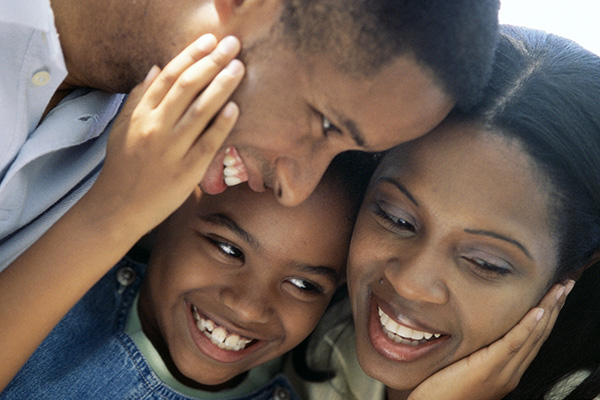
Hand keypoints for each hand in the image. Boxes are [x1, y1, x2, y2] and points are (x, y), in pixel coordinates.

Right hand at [87, 34, 244, 233]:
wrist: (118, 208)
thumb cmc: (122, 166)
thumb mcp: (122, 127)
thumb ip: (138, 98)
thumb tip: (157, 68)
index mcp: (141, 114)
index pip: (169, 76)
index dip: (191, 55)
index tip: (209, 41)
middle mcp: (156, 128)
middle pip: (187, 87)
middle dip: (212, 62)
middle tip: (232, 45)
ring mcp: (172, 150)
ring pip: (200, 110)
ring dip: (222, 86)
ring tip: (239, 68)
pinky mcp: (186, 172)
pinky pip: (207, 143)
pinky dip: (221, 124)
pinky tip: (235, 107)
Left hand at [408, 280, 574, 399]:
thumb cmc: (441, 391)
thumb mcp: (463, 366)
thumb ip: (474, 350)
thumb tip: (472, 327)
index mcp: (506, 371)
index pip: (532, 339)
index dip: (546, 316)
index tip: (554, 294)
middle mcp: (510, 372)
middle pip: (539, 335)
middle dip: (554, 307)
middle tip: (566, 284)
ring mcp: (502, 372)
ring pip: (532, 336)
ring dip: (548, 309)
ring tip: (560, 288)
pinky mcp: (489, 369)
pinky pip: (514, 343)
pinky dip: (528, 326)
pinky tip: (539, 310)